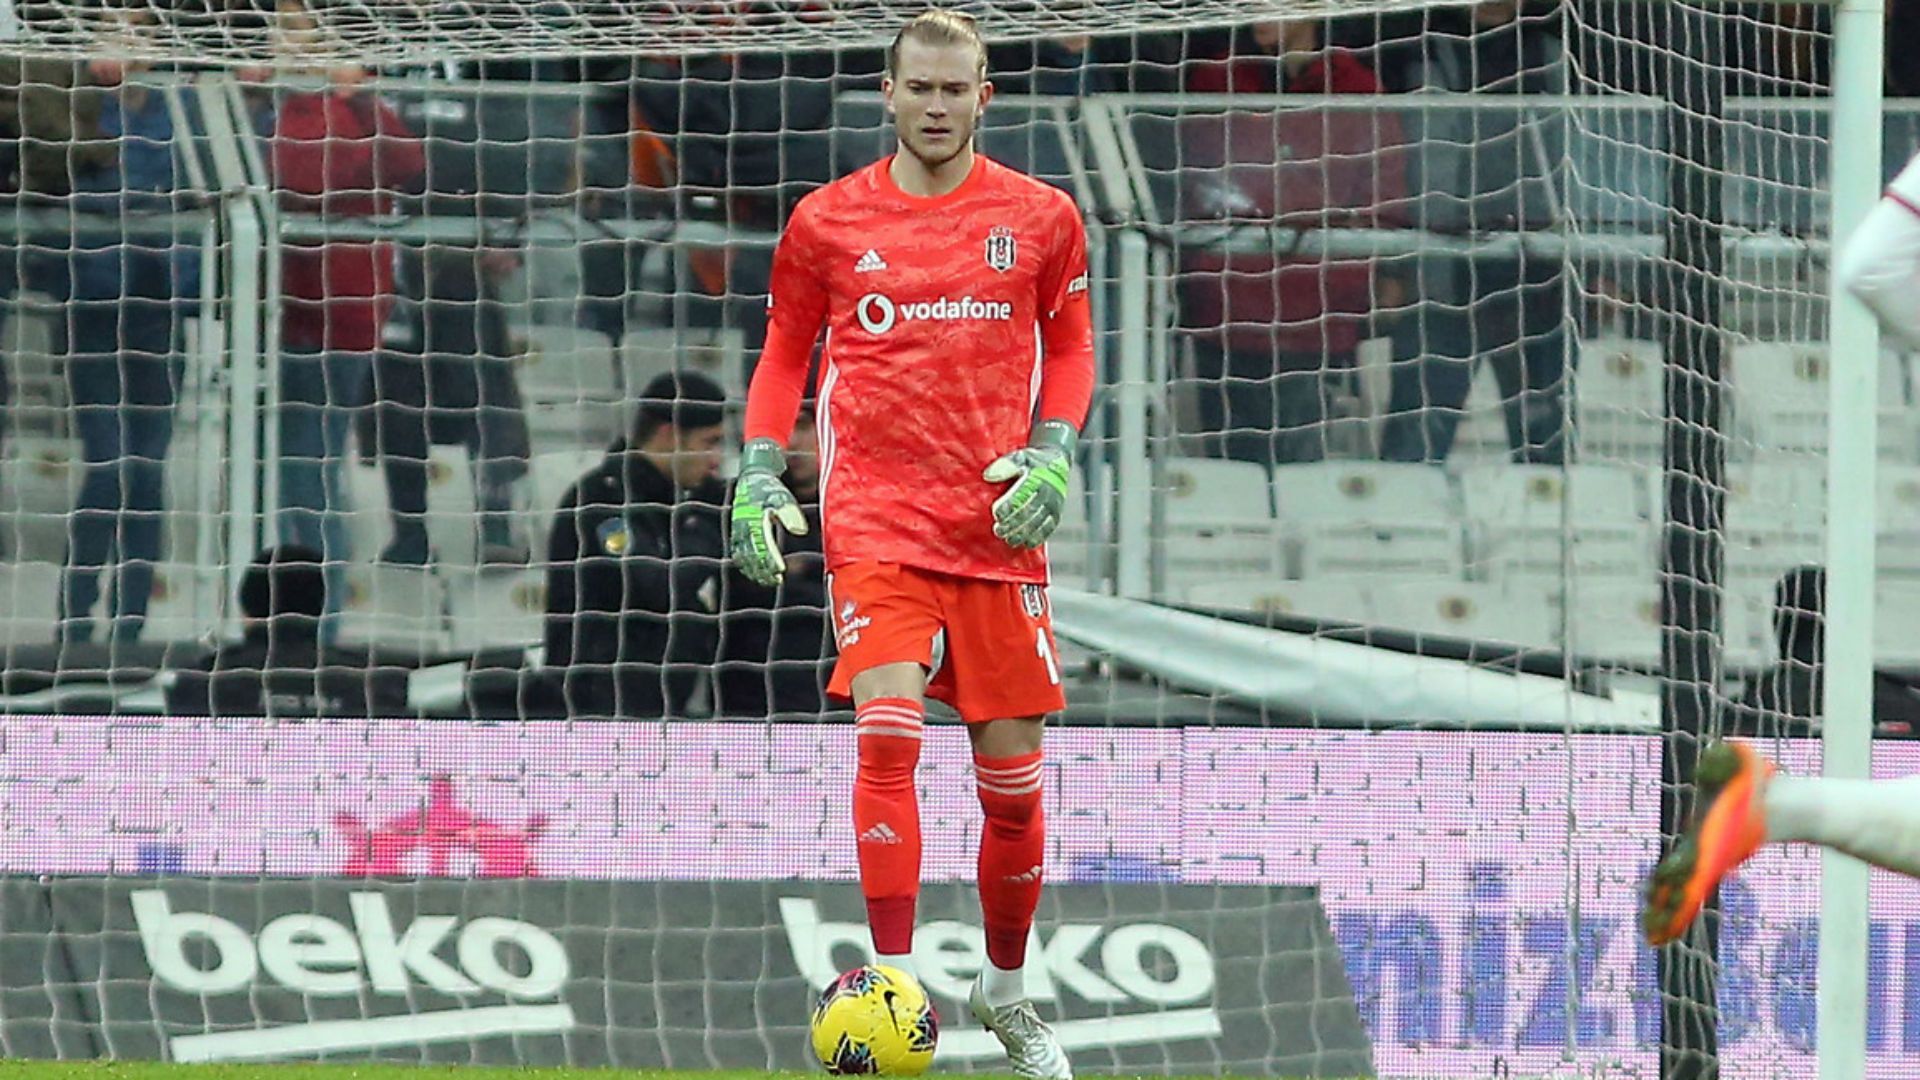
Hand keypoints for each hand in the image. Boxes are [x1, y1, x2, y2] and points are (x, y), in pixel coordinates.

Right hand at [730, 438, 808, 585]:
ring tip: (769, 580)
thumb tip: (800, 531)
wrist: (752, 478)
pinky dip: (746, 565)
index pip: (763, 544)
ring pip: (744, 557)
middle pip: (752, 555)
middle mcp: (744, 526)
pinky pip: (738, 553)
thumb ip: (790, 513)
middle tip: (777, 580)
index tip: (781, 570)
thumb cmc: (770, 489)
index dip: (771, 559)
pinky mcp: (736, 533)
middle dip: (764, 569)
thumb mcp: (782, 497)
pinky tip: (756, 574)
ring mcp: (738, 530)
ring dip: (755, 570)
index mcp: (755, 518)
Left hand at [983, 419, 1076, 548]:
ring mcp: (1054, 505)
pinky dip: (1037, 538)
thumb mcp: (1020, 456)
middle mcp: (1048, 493)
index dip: (1009, 506)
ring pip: (1038, 523)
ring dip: (1023, 533)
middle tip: (998, 531)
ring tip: (1008, 539)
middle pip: (1029, 512)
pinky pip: (1048, 529)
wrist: (1057, 463)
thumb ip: (1005, 464)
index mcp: (1037, 478)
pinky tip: (1026, 543)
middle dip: (1013, 524)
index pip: (1021, 495)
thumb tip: (988, 476)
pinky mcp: (1057, 514)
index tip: (996, 514)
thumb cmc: (1032, 461)